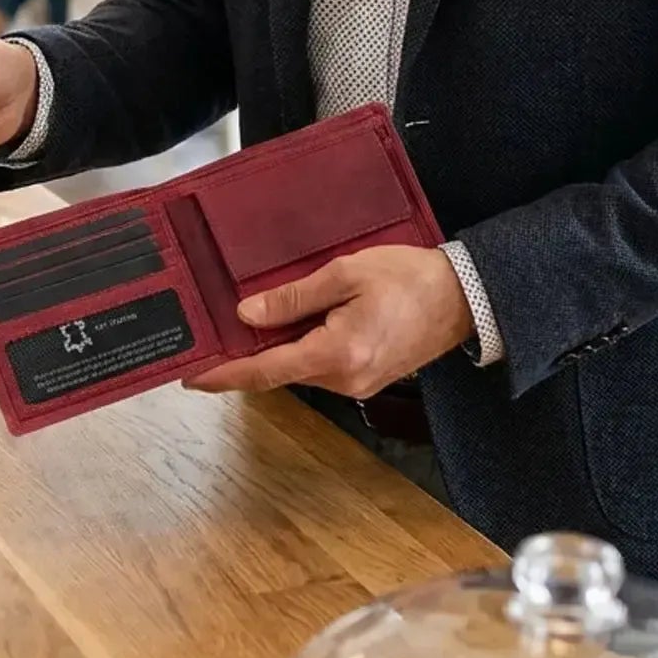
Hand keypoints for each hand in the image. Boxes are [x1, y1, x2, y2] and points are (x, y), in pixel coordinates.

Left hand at [185, 247, 473, 397]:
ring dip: (272, 352)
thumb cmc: (407, 277)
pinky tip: (282, 330)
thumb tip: (247, 315)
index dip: (226, 374)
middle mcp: (346, 379)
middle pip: (280, 372)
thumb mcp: (344, 275)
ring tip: (239, 328)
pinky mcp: (367, 376)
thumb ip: (293, 297)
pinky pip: (320, 366)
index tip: (193, 377)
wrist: (464, 297)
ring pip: (300, 369)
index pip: (267, 370)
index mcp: (337, 354)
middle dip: (244, 357)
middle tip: (208, 340)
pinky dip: (296, 351)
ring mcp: (359, 383)